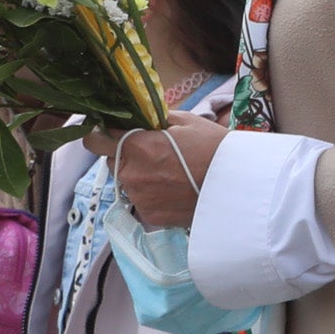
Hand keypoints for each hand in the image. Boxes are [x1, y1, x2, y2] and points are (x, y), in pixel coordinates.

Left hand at [106, 113, 225, 229]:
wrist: (239, 187)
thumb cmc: (216, 148)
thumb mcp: (187, 121)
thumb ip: (153, 119)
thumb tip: (136, 117)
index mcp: (138, 145)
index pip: (95, 140)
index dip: (102, 135)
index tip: (111, 134)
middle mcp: (132, 172)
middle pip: (111, 161)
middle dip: (126, 155)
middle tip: (155, 155)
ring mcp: (139, 197)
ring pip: (126, 182)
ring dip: (139, 176)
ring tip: (170, 175)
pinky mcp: (149, 216)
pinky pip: (141, 200)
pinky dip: (152, 195)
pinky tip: (175, 190)